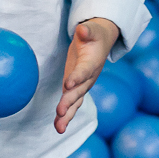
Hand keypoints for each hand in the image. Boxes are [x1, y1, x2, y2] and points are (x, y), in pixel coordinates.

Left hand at [55, 17, 119, 133]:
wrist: (101, 42)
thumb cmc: (94, 35)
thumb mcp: (91, 29)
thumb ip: (87, 30)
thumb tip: (82, 29)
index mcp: (92, 62)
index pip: (84, 71)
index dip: (77, 77)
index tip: (68, 84)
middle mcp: (89, 77)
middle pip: (79, 91)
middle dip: (69, 102)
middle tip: (60, 111)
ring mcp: (83, 85)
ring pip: (76, 102)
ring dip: (67, 115)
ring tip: (59, 128)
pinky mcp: (76, 89)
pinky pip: (71, 104)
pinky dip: (65, 115)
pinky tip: (57, 126)